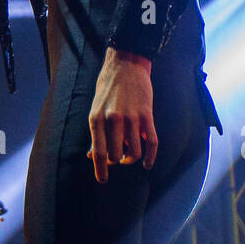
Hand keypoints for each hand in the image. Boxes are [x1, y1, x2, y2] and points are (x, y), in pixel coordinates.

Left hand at [87, 47, 157, 182]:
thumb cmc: (107, 86)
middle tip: (118, 158)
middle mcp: (113, 120)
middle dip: (117, 161)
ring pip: (134, 153)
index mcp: (96, 118)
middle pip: (116, 156)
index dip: (100, 170)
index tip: (102, 180)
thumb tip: (92, 156)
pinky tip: (148, 163)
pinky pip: (152, 143)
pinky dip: (151, 157)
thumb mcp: (95, 108)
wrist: (126, 64)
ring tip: (130, 155)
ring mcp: (132, 118)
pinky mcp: (147, 116)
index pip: (98, 153)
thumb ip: (96, 132)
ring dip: (132, 158)